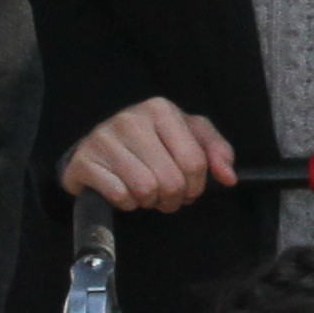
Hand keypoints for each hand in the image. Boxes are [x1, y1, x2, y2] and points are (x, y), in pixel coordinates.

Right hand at [62, 98, 236, 211]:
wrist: (97, 148)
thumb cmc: (150, 143)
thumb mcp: (188, 137)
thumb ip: (216, 151)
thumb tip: (228, 177)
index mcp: (160, 109)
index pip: (194, 162)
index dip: (196, 185)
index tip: (189, 189)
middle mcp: (130, 118)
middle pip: (171, 181)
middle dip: (173, 198)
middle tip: (166, 196)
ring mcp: (104, 139)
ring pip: (146, 190)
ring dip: (150, 201)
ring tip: (146, 193)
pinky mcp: (85, 161)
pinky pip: (120, 197)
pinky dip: (127, 203)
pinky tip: (124, 192)